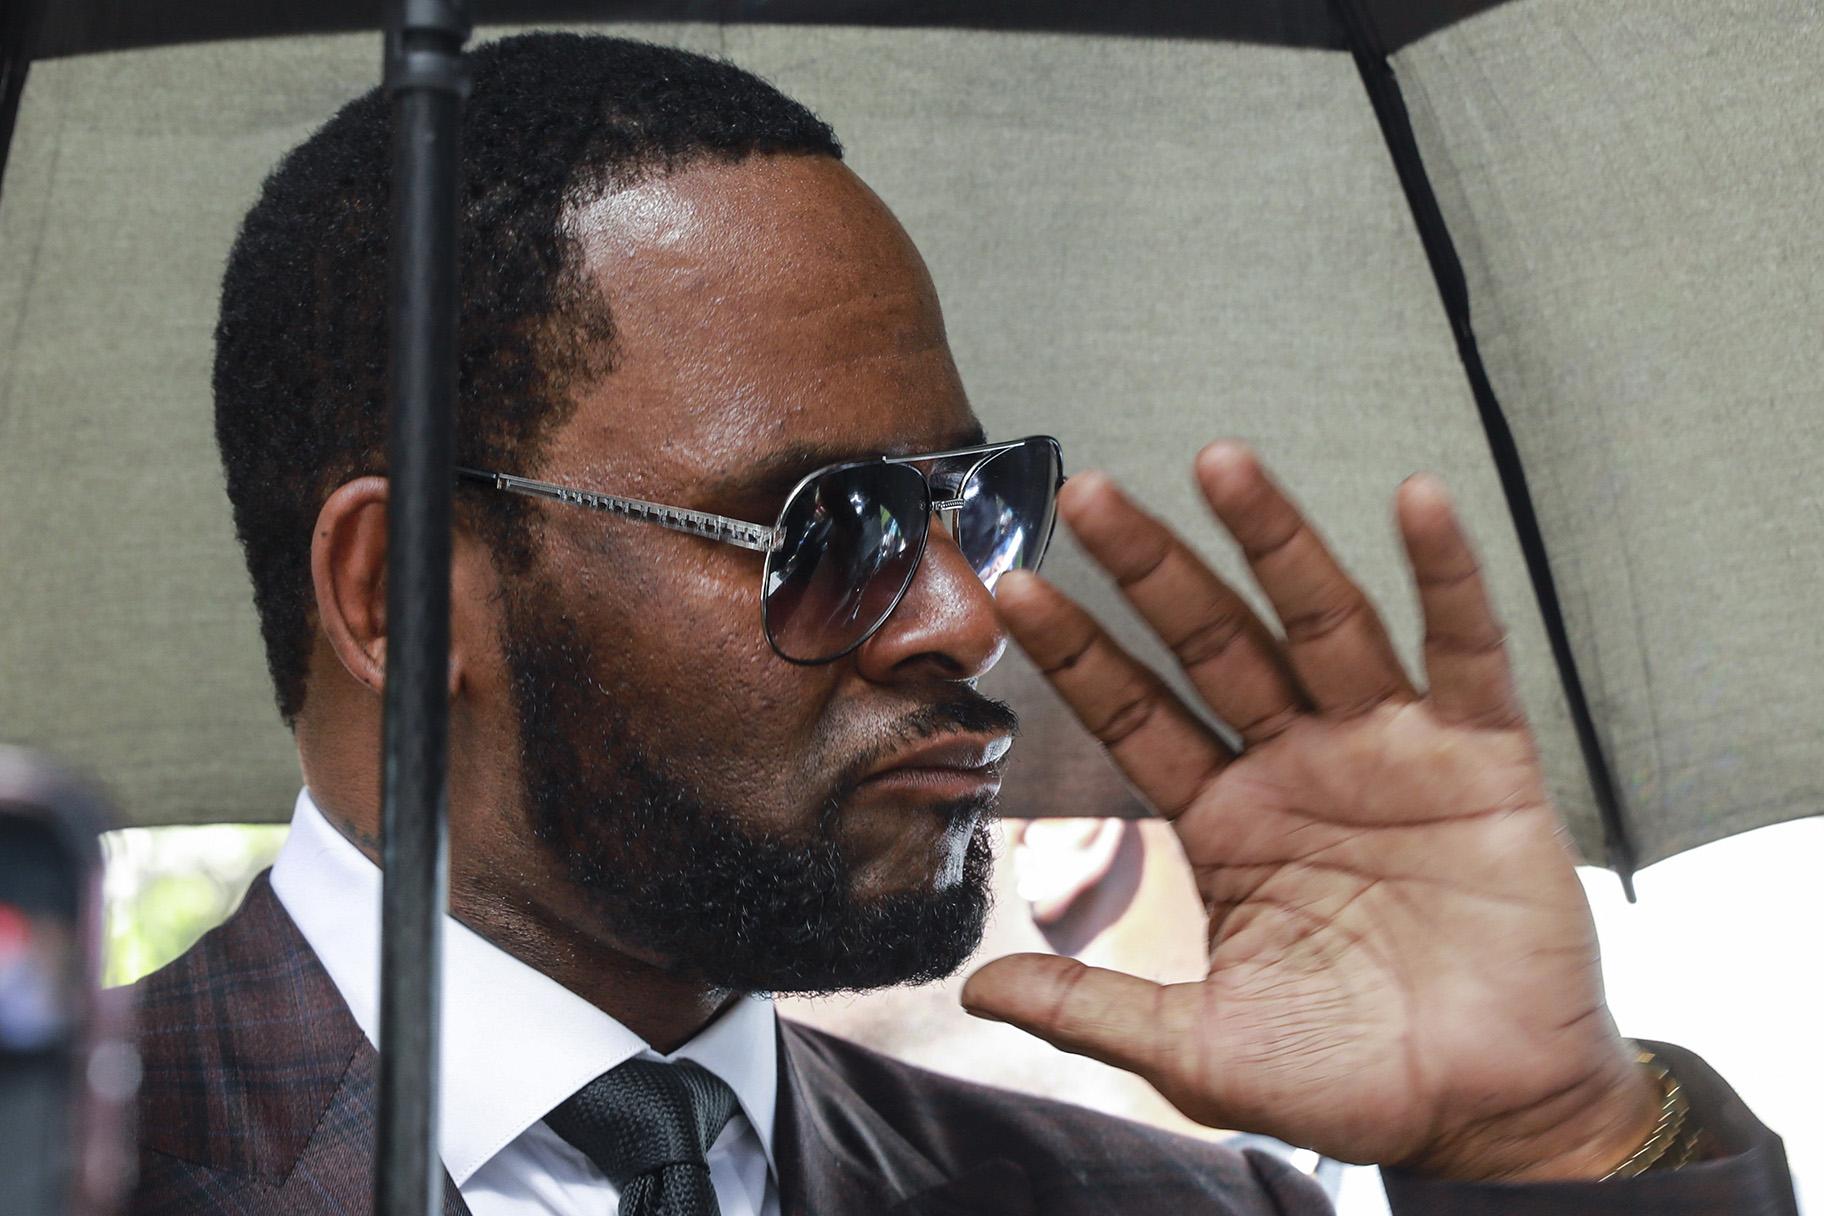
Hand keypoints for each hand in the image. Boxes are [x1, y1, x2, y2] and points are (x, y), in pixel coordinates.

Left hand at [962, 442, 1657, 1179]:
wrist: (1490, 1115)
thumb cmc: (1351, 1077)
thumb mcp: (1203, 1050)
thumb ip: (1094, 1007)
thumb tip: (976, 986)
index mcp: (1226, 819)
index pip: (1136, 713)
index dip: (1080, 651)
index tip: (1016, 586)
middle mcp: (1298, 764)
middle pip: (1214, 641)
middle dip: (1154, 568)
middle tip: (1091, 492)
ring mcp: (1388, 751)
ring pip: (1322, 620)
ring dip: (1275, 539)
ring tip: (1220, 461)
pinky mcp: (1484, 759)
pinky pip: (1463, 652)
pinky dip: (1447, 577)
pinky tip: (1417, 501)